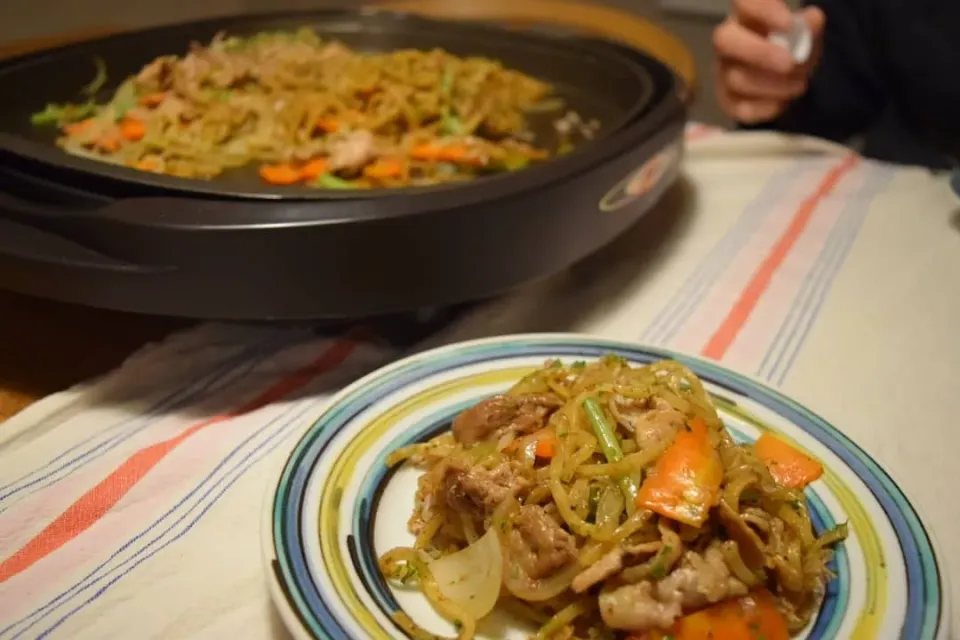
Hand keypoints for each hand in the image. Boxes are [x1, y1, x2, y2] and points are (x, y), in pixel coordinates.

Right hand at [713, 0, 825, 123]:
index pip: (744, 3)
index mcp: (747, 18)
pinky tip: (783, 103)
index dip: (763, 10)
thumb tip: (812, 20)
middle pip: (724, 40)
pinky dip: (766, 108)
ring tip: (800, 85)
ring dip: (773, 85)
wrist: (783, 82)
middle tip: (789, 63)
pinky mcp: (728, 102)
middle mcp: (728, 44)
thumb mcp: (806, 34)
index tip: (788, 23)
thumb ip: (809, 26)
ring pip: (737, 79)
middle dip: (759, 53)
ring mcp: (724, 74)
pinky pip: (741, 108)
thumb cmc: (791, 49)